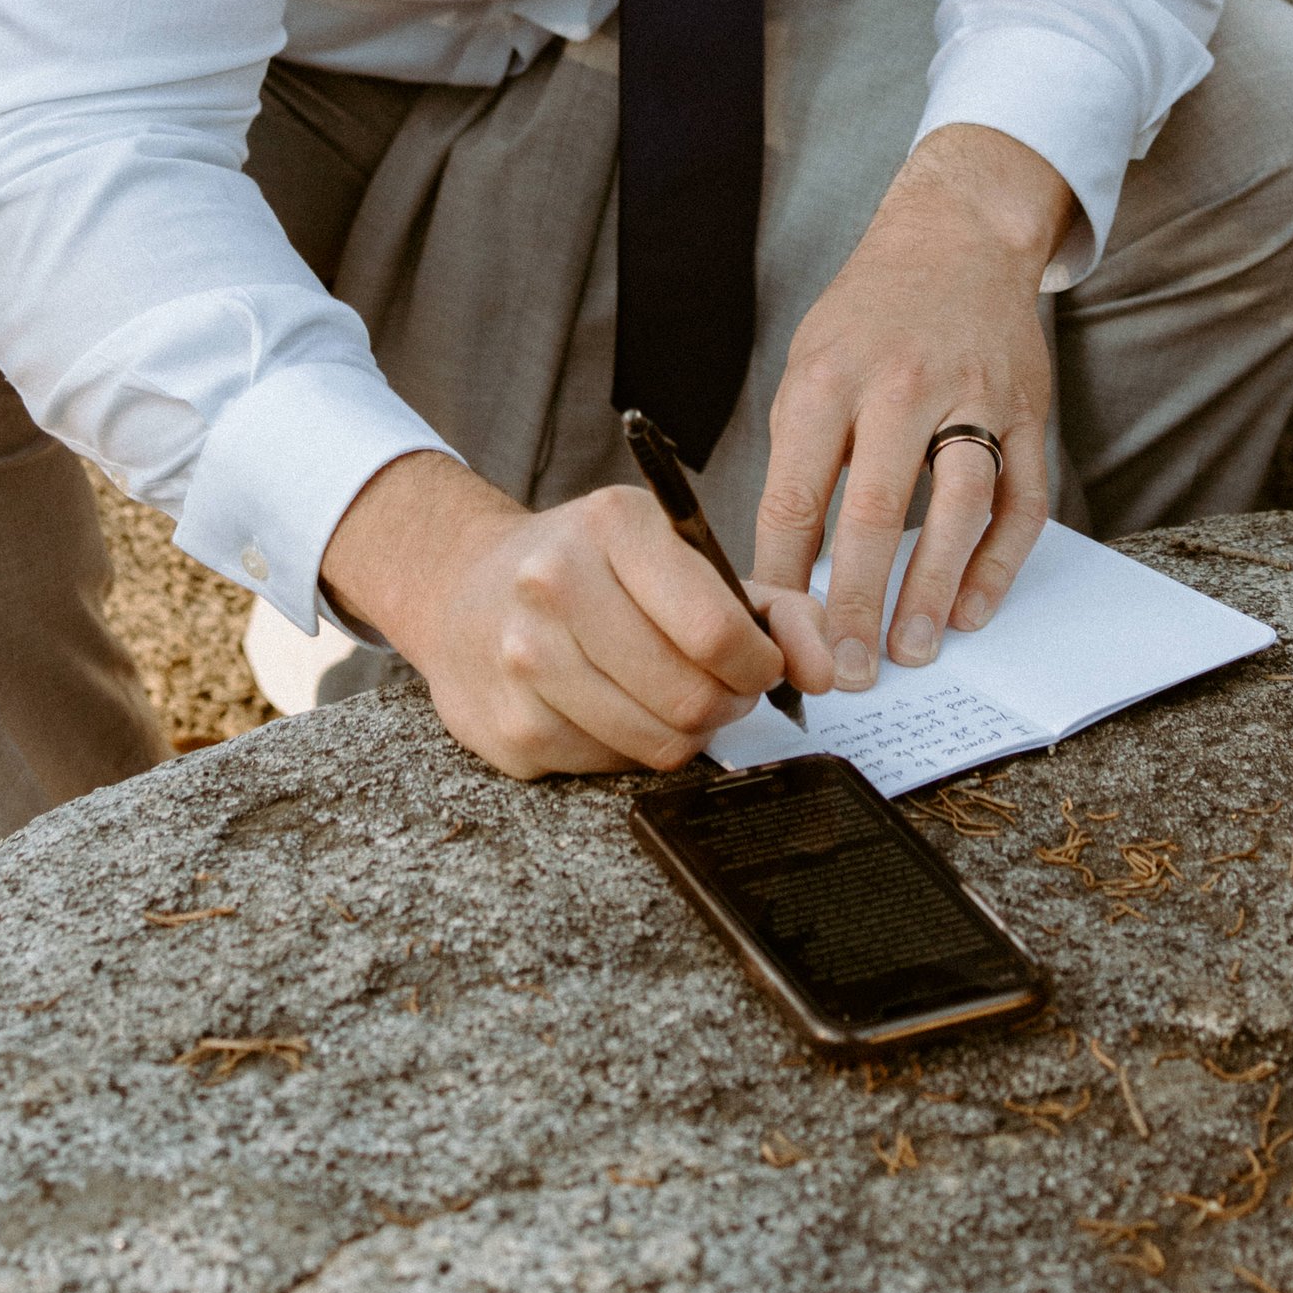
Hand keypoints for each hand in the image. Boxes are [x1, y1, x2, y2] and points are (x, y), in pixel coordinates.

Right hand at [321, 450, 827, 778]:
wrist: (466, 590)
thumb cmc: (597, 571)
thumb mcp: (681, 556)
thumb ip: (774, 606)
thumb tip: (826, 672)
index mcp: (613, 524)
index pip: (716, 628)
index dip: (757, 664)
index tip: (758, 664)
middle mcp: (556, 582)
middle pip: (691, 697)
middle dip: (725, 702)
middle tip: (718, 687)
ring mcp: (523, 659)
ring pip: (658, 743)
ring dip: (683, 731)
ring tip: (667, 696)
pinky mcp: (509, 730)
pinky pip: (612, 768)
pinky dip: (628, 748)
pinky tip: (610, 708)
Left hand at [748, 123, 1064, 692]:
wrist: (957, 237)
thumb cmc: (869, 316)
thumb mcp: (808, 364)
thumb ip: (800, 456)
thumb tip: (783, 567)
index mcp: (831, 376)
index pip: (799, 492)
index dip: (783, 574)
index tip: (772, 636)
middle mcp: (903, 385)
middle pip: (877, 510)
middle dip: (857, 602)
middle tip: (846, 672)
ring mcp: (975, 397)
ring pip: (959, 507)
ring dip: (933, 589)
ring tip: (910, 651)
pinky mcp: (1028, 411)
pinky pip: (1021, 501)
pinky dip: (999, 563)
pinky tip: (971, 610)